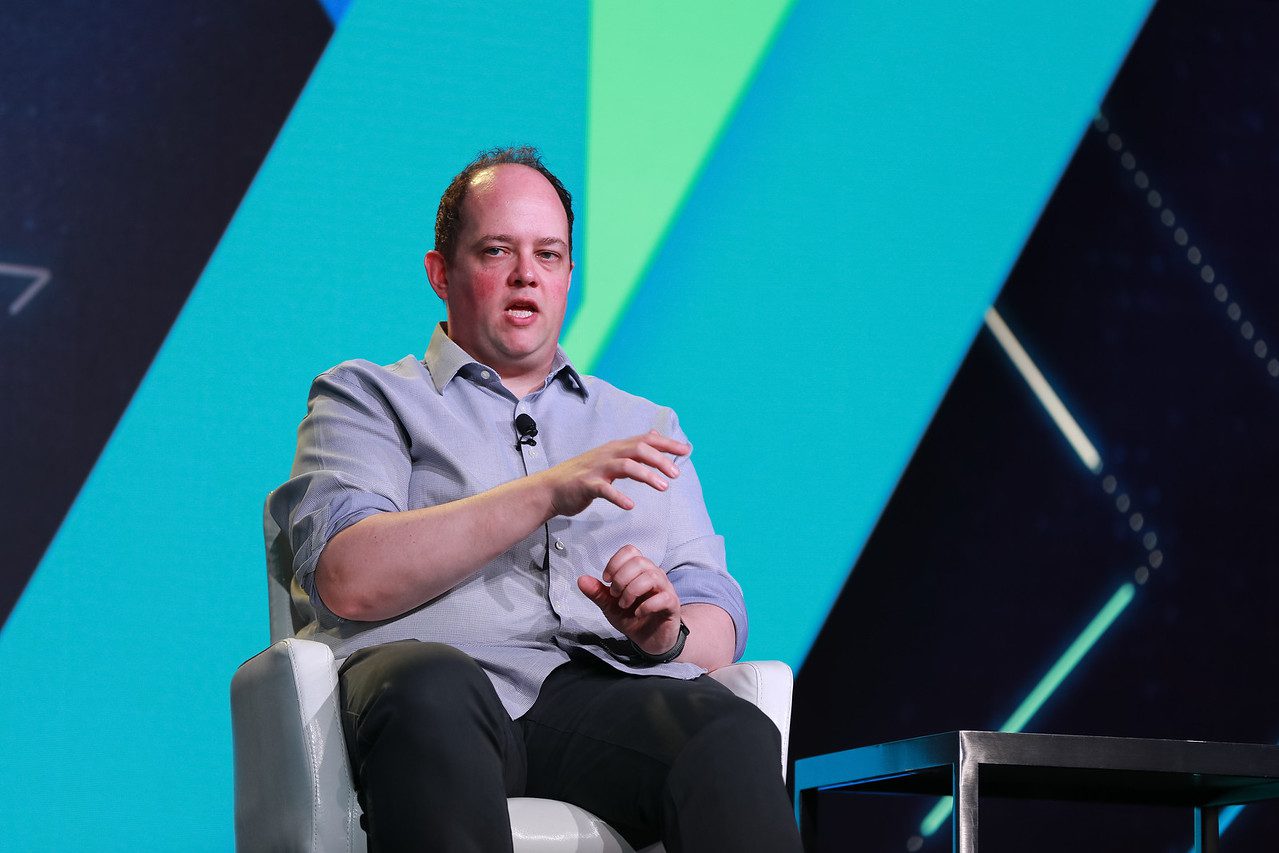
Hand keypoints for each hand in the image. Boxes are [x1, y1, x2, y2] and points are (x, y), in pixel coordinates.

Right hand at [539, 431, 689, 516]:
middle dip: (661, 460)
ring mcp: (597, 469)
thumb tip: (654, 435)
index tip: (686, 450)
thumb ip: (631, 448)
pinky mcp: (586, 485)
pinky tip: (630, 505)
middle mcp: (608, 454)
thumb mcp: (609, 456)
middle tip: (677, 474)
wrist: (551, 489)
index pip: (646, 440)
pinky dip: (619, 497)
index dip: (666, 444)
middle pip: (639, 450)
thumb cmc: (583, 475)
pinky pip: (605, 489)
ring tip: (664, 487)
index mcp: (616, 448)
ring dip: (647, 475)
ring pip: (626, 466)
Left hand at [578, 545, 681, 655]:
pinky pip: (663, 597)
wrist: (649, 640)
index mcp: (639, 571)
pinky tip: (638, 613)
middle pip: (639, 561)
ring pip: (651, 576)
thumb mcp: (610, 606)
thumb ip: (598, 592)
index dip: (615, 563)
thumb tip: (581, 580)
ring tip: (624, 605)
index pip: (630, 551)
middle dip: (621, 578)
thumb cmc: (632, 618)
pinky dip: (646, 605)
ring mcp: (665, 588)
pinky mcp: (672, 604)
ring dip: (632, 591)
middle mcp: (654, 575)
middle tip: (615, 595)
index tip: (606, 580)